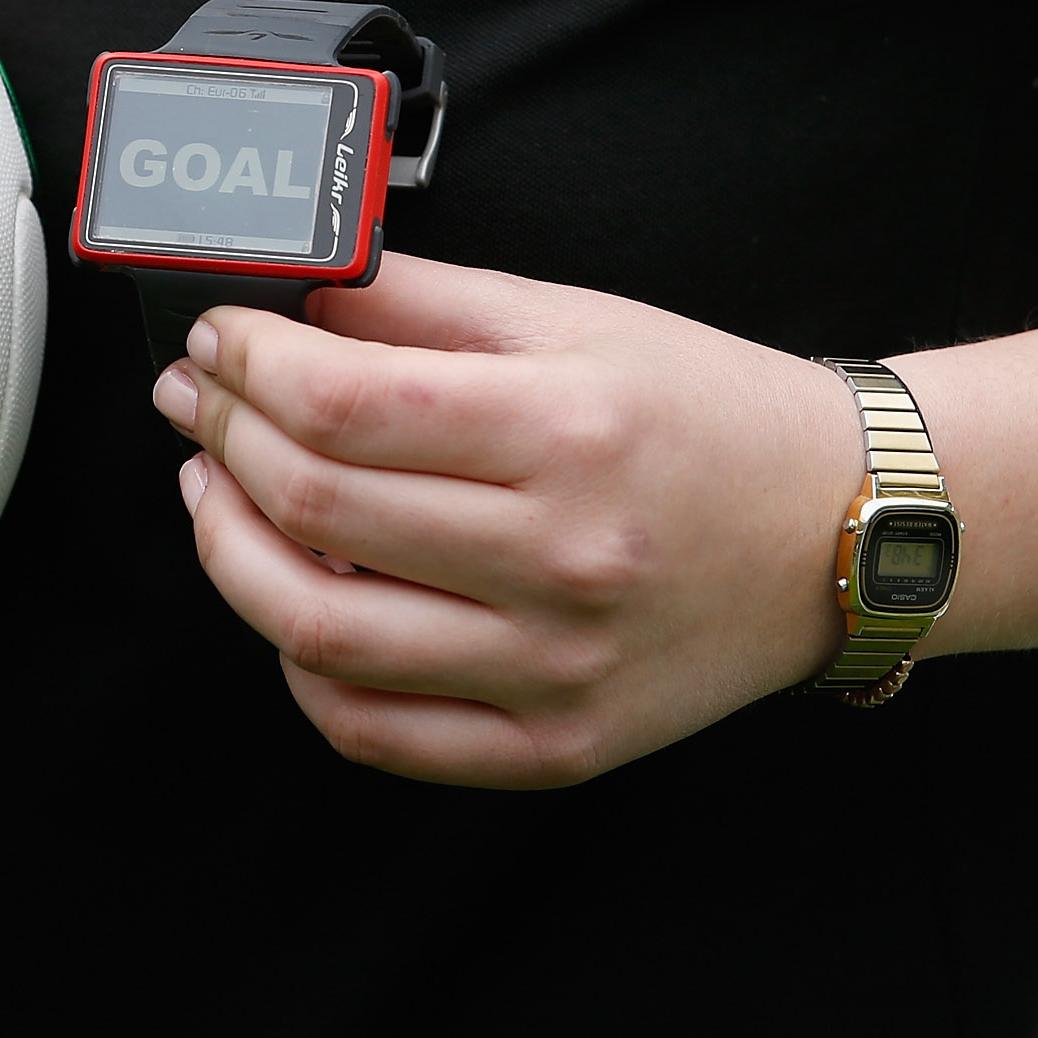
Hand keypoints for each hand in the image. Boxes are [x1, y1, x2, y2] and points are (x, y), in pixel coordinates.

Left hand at [152, 254, 859, 787]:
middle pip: (315, 507)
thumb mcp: (571, 320)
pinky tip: (290, 600)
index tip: (215, 339)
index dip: (246, 366)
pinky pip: (373, 729)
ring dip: (228, 552)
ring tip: (214, 492)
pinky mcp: (554, 745)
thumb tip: (286, 293)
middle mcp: (565, 558)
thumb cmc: (701, 413)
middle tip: (196, 400)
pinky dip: (302, 666)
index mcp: (570, 431)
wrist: (840, 531)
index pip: (342, 404)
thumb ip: (419, 303)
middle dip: (222, 438)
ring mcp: (557, 668)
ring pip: (318, 630)